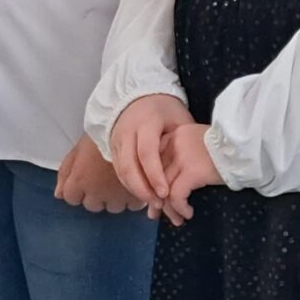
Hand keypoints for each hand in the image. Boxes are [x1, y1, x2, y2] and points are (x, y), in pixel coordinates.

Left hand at [54, 135, 143, 213]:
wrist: (128, 127)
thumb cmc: (101, 135)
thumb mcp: (78, 149)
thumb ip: (65, 172)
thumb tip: (59, 194)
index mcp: (79, 181)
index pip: (71, 198)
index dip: (78, 189)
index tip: (85, 180)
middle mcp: (96, 193)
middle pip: (92, 205)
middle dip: (96, 195)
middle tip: (103, 179)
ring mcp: (117, 196)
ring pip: (113, 207)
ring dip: (114, 198)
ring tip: (118, 182)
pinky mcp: (136, 195)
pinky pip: (131, 206)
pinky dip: (131, 198)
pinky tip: (132, 185)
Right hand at [109, 92, 192, 208]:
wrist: (139, 95)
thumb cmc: (165, 109)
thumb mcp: (179, 118)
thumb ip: (181, 141)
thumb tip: (187, 168)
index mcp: (145, 122)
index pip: (147, 153)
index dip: (154, 175)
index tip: (165, 193)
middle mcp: (127, 132)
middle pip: (129, 166)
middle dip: (142, 188)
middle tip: (158, 204)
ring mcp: (116, 140)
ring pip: (121, 171)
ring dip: (135, 190)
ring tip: (152, 203)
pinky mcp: (112, 147)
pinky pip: (118, 170)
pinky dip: (129, 184)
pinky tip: (143, 194)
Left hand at [156, 122, 222, 224]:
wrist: (248, 148)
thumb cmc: (229, 149)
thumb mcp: (200, 144)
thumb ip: (183, 155)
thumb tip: (167, 181)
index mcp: (175, 135)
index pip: (153, 161)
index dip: (151, 181)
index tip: (155, 195)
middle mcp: (174, 143)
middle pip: (154, 176)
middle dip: (155, 198)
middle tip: (156, 214)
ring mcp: (182, 157)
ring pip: (163, 189)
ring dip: (168, 209)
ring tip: (176, 220)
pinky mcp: (192, 172)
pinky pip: (177, 196)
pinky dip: (180, 208)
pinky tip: (188, 214)